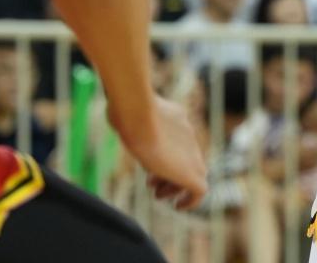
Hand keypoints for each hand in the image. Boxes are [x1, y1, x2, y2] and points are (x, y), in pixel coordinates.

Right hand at [110, 94, 207, 209]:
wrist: (140, 116)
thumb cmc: (129, 112)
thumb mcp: (130, 110)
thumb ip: (131, 115)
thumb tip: (116, 113)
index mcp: (177, 119)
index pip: (177, 139)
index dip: (163, 154)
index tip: (148, 163)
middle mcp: (188, 136)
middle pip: (187, 159)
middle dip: (169, 172)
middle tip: (151, 183)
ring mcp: (193, 154)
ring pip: (194, 175)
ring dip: (175, 186)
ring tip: (158, 195)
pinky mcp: (192, 173)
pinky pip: (200, 191)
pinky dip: (190, 200)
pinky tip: (178, 207)